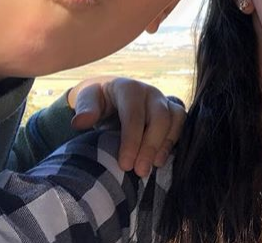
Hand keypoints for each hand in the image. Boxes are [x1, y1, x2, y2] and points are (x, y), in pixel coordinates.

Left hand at [67, 76, 185, 176]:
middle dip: (151, 146)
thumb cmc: (98, 100)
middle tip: (140, 171)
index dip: (132, 140)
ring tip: (154, 166)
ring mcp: (164, 100)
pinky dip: (174, 141)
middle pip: (159, 117)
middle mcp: (151, 92)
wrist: (110, 94)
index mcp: (129, 88)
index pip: (134, 114)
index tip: (125, 165)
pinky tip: (161, 159)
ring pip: (175, 119)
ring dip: (166, 144)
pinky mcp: (172, 111)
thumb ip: (85, 109)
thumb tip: (80, 122)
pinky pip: (181, 123)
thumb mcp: (86, 100)